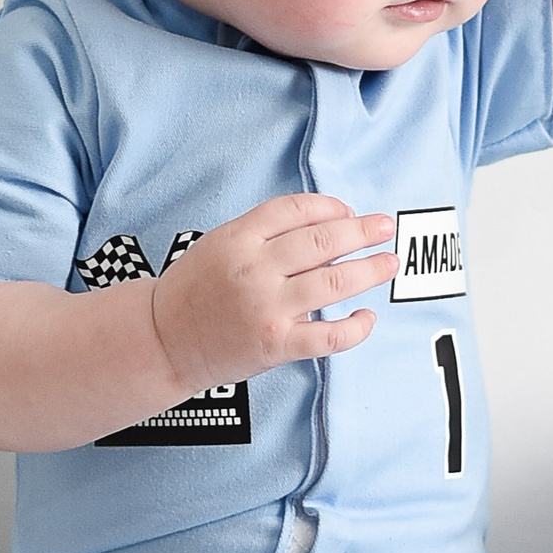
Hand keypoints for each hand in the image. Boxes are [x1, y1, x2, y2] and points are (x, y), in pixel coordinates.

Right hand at [148, 194, 396, 389]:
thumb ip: (266, 233)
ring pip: (333, 283)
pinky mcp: (276, 345)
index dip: (330, 207)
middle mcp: (254, 270)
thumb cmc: (194, 290)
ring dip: (369, 271)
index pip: (297, 210)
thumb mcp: (221, 243)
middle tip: (385, 227)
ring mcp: (267, 309)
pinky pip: (328, 336)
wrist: (163, 340)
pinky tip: (367, 317)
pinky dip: (355, 328)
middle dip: (362, 231)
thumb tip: (326, 226)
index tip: (348, 211)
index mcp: (238, 238)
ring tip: (389, 263)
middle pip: (323, 241)